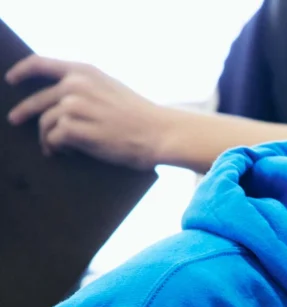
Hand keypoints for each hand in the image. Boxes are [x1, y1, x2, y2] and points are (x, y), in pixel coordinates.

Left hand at [5, 56, 177, 169]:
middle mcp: (76, 85)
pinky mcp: (77, 129)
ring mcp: (75, 107)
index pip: (40, 64)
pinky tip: (66, 153)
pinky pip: (53, 139)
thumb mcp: (111, 88)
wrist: (161, 133)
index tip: (11, 79)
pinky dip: (56, 148)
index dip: (21, 71)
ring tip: (56, 148)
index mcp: (84, 72)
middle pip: (38, 100)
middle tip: (15, 120)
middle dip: (24, 112)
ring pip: (45, 123)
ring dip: (47, 138)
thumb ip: (86, 86)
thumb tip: (59, 98)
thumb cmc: (141, 117)